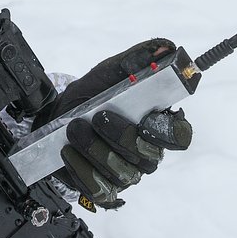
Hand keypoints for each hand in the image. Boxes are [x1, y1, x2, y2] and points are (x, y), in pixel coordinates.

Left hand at [34, 39, 191, 209]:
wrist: (57, 118)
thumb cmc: (91, 96)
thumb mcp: (111, 71)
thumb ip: (138, 59)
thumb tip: (165, 47)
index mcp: (157, 125)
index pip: (179, 136)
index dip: (168, 130)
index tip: (146, 118)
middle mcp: (147, 153)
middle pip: (148, 155)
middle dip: (120, 136)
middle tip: (95, 117)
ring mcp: (128, 175)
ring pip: (122, 173)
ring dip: (95, 149)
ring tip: (74, 130)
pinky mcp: (105, 190)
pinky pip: (99, 189)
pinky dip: (82, 169)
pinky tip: (68, 151)